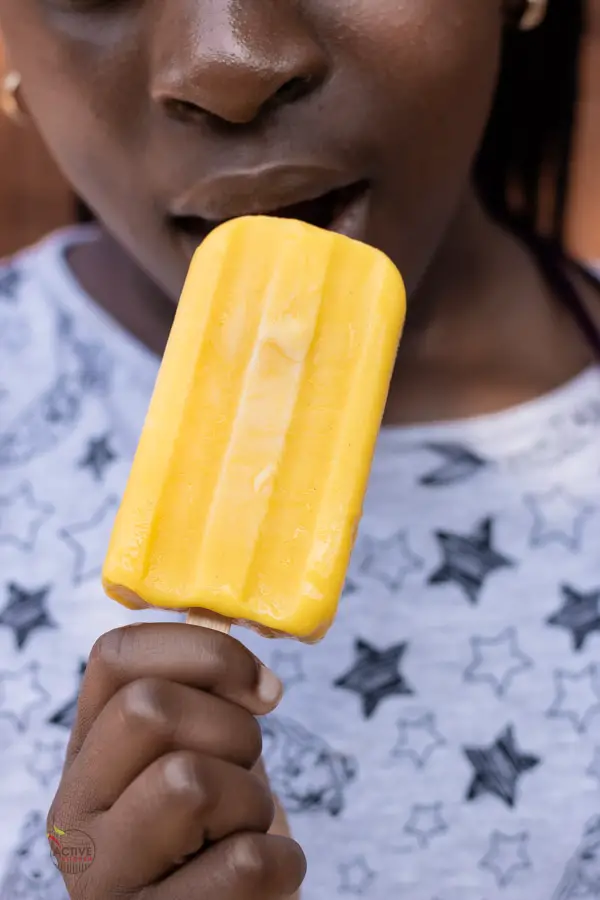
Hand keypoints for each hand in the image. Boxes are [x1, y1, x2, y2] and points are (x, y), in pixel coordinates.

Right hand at [48, 622, 305, 898]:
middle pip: (150, 708)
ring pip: (190, 781)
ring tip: (241, 830)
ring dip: (253, 802)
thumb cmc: (220, 828)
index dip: (203, 650)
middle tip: (245, 771)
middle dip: (233, 732)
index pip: (115, 656)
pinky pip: (244, 862)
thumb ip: (199, 694)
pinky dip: (281, 863)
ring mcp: (105, 880)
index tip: (258, 689)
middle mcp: (75, 814)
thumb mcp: (199, 751)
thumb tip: (235, 626)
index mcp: (85, 756)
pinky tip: (260, 878)